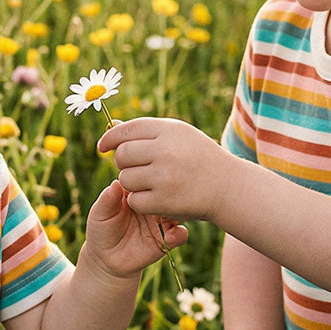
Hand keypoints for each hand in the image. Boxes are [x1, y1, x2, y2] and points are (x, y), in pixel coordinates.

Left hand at [84, 178, 187, 278]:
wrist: (106, 259)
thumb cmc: (101, 230)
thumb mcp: (100, 213)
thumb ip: (108, 198)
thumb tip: (116, 182)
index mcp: (138, 193)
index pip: (149, 179)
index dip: (150, 178)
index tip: (150, 182)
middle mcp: (153, 205)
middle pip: (167, 193)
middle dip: (168, 193)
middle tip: (160, 199)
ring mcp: (161, 222)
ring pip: (177, 211)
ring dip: (176, 212)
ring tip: (165, 218)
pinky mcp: (166, 240)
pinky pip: (181, 234)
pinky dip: (179, 234)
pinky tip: (169, 236)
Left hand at [96, 117, 226, 222]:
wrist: (228, 187)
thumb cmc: (199, 157)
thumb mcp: (178, 136)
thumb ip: (147, 132)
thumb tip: (112, 128)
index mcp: (169, 130)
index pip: (127, 130)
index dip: (110, 138)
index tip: (102, 146)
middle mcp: (166, 151)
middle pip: (122, 155)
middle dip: (123, 163)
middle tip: (136, 168)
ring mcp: (165, 177)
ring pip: (125, 179)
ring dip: (132, 183)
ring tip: (149, 183)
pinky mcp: (165, 201)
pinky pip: (134, 200)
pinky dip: (139, 201)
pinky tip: (153, 198)